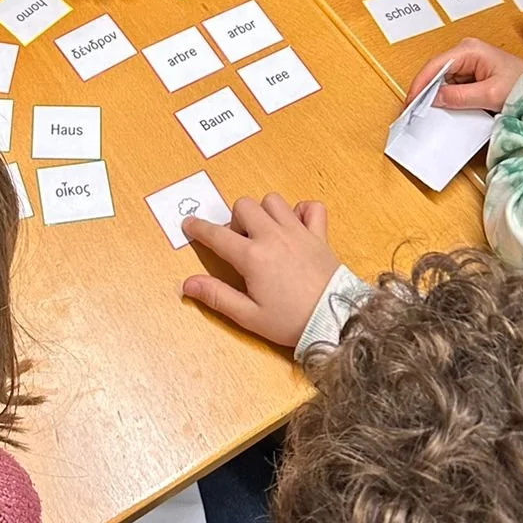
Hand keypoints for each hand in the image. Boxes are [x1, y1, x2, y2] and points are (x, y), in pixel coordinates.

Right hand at [181, 193, 338, 349]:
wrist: (335, 321)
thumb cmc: (291, 321)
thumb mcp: (249, 316)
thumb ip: (217, 296)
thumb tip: (187, 284)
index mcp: (252, 257)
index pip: (217, 235)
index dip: (198, 228)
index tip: (189, 224)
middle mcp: (273, 236)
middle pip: (244, 206)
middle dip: (235, 219)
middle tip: (240, 243)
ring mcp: (298, 232)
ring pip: (273, 201)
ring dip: (264, 212)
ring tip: (265, 233)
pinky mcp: (319, 235)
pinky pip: (311, 207)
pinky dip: (302, 211)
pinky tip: (296, 227)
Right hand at [408, 40, 522, 112]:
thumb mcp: (490, 94)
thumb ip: (460, 96)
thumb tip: (434, 99)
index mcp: (469, 50)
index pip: (435, 65)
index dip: (420, 84)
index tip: (411, 103)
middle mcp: (465, 52)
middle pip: (435, 71)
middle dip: (425, 91)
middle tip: (414, 112)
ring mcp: (468, 62)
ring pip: (441, 80)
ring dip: (435, 96)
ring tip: (427, 113)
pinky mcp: (471, 74)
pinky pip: (452, 85)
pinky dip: (446, 97)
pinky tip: (443, 110)